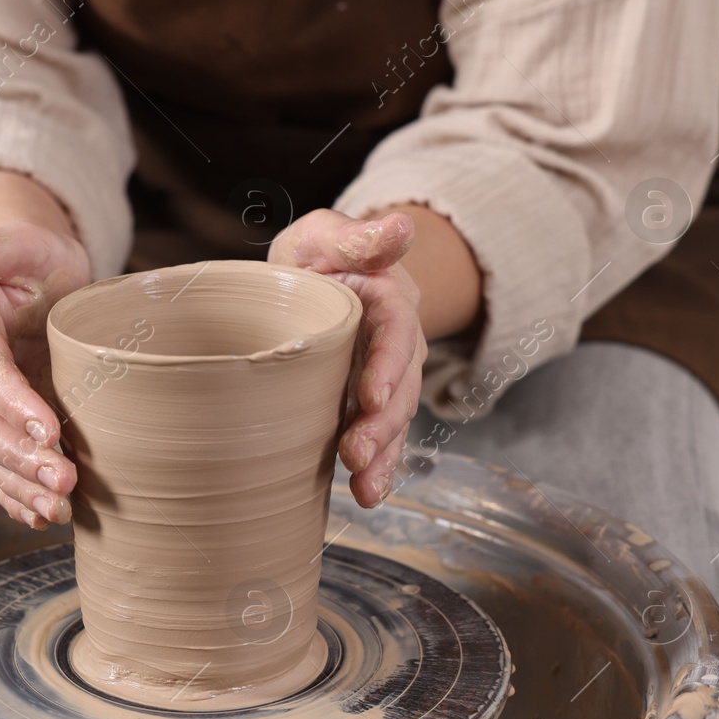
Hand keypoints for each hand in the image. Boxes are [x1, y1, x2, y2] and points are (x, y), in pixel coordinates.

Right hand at [0, 221, 90, 528]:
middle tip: (65, 479)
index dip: (11, 401)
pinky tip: (40, 518)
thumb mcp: (20, 245)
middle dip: (21, 456)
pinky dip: (15, 498)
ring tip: (59, 506)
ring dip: (21, 485)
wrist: (39, 284)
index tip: (48, 426)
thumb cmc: (36, 260)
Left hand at [269, 210, 423, 507]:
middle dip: (383, 425)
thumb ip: (358, 236)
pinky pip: (382, 436)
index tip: (371, 397)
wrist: (318, 278)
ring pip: (394, 419)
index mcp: (388, 300)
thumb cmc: (317, 256)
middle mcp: (397, 343)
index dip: (389, 366)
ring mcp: (386, 377)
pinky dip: (379, 467)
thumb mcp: (326, 235)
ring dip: (383, 455)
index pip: (396, 332)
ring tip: (364, 487)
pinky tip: (366, 494)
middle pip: (400, 387)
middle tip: (356, 455)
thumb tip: (400, 225)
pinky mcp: (369, 403)